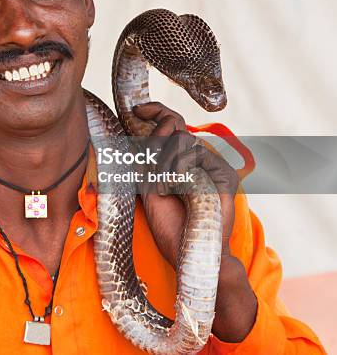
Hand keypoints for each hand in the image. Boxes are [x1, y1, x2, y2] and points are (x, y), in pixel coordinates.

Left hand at [133, 101, 256, 341]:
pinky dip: (178, 167)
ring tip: (163, 184)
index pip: (172, 122)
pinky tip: (173, 184)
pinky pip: (197, 154)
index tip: (138, 110)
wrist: (187, 252)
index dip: (157, 110)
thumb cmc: (168, 222)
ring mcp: (214, 164)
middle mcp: (200, 158)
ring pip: (182, 138)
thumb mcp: (148, 183)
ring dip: (164, 160)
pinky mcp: (225, 174)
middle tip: (152, 170)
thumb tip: (141, 130)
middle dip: (155, 143)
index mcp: (182, 158)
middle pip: (175, 125)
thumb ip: (147, 157)